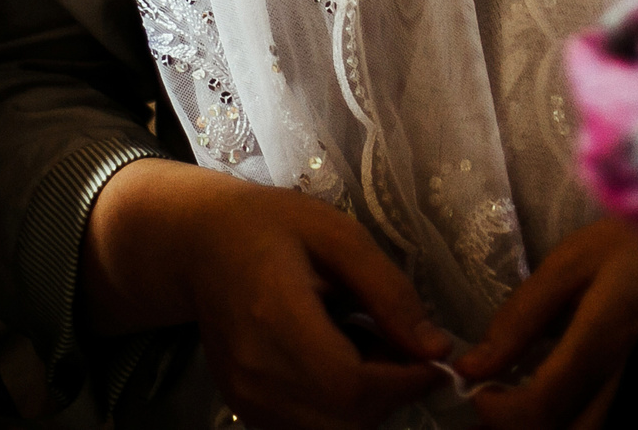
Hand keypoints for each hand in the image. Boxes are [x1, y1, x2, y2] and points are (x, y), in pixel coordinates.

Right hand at [84, 158, 449, 429]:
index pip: (352, 385)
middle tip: (404, 349)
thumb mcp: (339, 236)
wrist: (200, 244)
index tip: (437, 358)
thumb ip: (389, 291)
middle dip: (391, 394)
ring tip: (370, 350)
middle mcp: (255, 372)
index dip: (405, 383)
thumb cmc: (272, 226)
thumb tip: (434, 347)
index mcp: (276, 319)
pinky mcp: (243, 408)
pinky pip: (306, 429)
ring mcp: (245, 397)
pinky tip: (340, 363)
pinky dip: (338, 410)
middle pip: (345, 421)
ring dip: (366, 405)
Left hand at [458, 218, 637, 429]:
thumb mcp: (570, 262)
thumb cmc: (631, 243)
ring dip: (541, 427)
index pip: (549, 396)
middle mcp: (627, 368)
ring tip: (508, 404)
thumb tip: (473, 364)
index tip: (477, 388)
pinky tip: (537, 399)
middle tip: (491, 403)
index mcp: (607, 327)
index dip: (504, 409)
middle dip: (520, 429)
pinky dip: (560, 420)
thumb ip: (522, 315)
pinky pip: (596, 417)